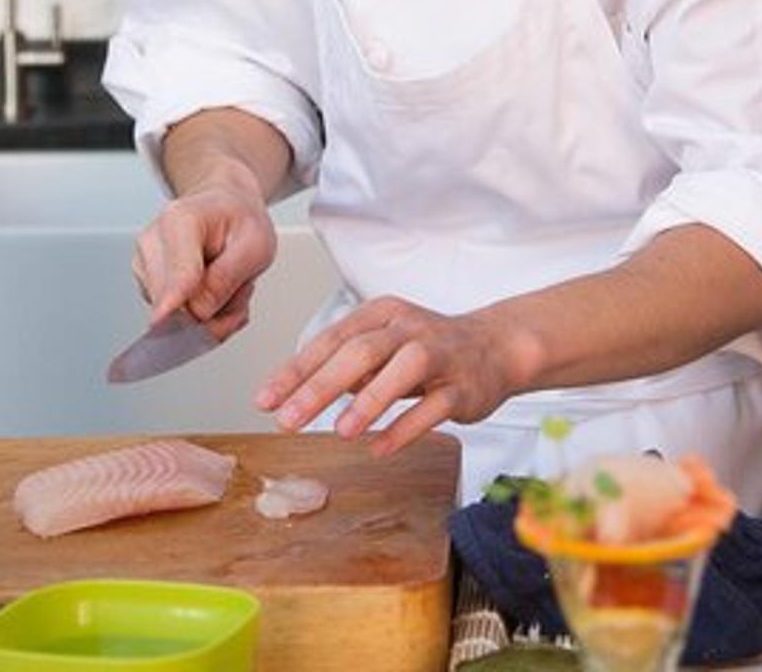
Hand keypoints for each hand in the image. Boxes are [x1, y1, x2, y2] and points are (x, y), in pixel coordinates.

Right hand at [130, 167, 276, 342]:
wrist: (226, 206)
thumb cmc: (240, 220)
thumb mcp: (255, 245)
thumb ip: (226, 279)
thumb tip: (197, 313)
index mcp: (180, 221)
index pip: (178, 275)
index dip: (178, 304)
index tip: (169, 321)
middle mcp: (152, 241)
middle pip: (173, 305)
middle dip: (214, 313)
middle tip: (241, 290)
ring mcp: (144, 264)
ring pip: (174, 317)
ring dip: (211, 313)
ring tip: (228, 283)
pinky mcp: (146, 284)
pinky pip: (174, 318)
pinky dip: (202, 313)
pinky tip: (214, 290)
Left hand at [254, 297, 529, 457]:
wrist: (496, 347)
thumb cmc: (429, 349)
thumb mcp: (382, 346)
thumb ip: (343, 365)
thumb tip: (295, 392)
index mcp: (381, 314)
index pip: (329, 339)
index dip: (295, 371)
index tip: (264, 400)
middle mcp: (408, 328)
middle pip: (359, 351)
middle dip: (319, 386)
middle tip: (287, 419)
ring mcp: (439, 354)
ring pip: (401, 370)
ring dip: (367, 401)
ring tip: (338, 431)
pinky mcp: (463, 386)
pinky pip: (433, 407)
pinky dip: (404, 427)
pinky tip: (379, 447)